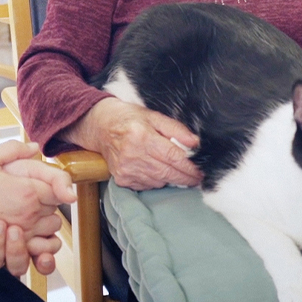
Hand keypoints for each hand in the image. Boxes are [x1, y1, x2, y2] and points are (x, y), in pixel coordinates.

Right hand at [0, 141, 74, 274]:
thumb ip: (14, 149)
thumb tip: (34, 147)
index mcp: (27, 191)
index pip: (59, 190)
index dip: (55, 186)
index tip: (43, 184)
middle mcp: (29, 214)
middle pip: (56, 212)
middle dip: (48, 206)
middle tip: (32, 198)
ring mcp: (21, 235)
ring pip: (50, 234)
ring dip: (43, 227)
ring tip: (27, 217)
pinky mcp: (11, 249)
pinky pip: (35, 253)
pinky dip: (35, 247)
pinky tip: (22, 236)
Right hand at [71, 98, 201, 190]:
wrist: (100, 127)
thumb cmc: (129, 119)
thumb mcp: (154, 116)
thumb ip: (176, 129)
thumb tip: (195, 143)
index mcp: (143, 137)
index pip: (173, 157)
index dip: (190, 167)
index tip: (201, 171)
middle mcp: (133, 155)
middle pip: (168, 173)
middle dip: (185, 177)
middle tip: (196, 178)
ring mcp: (126, 170)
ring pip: (159, 182)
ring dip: (171, 179)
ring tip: (177, 172)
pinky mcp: (122, 179)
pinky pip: (147, 186)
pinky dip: (156, 181)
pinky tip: (156, 171)